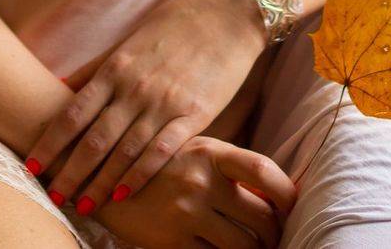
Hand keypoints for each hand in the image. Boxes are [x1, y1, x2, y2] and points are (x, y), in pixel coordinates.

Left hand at [23, 0, 267, 217]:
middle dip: (69, 172)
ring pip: (124, 151)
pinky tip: (124, 195)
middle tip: (52, 196)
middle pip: (93, 139)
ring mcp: (164, 102)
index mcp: (116, 67)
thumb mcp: (130, 40)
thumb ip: (95, 68)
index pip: (73, 112)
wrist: (228, 13)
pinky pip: (161, 151)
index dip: (50, 142)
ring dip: (100, 183)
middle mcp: (135, 87)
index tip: (31, 165)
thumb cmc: (176, 23)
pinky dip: (140, 176)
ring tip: (83, 206)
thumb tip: (57, 84)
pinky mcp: (194, 114)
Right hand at [87, 133, 296, 248]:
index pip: (263, 171)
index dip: (286, 193)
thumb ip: (226, 168)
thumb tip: (269, 195)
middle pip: (261, 217)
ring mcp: (186, 211)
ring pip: (243, 247)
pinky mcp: (171, 240)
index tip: (292, 206)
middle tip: (273, 238)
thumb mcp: (192, 151)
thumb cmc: (155, 161)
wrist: (98, 171)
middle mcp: (202, 180)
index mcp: (211, 151)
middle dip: (274, 234)